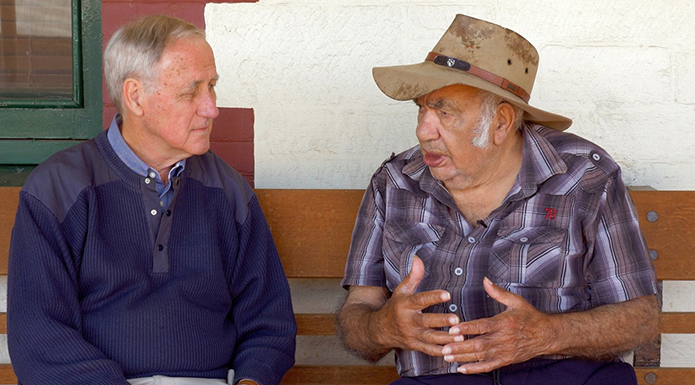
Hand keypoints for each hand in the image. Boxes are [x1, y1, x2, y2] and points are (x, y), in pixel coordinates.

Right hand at [372, 256, 459, 356]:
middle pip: (426, 321)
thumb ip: (413, 276)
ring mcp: (411, 336)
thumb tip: (418, 258)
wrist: (380, 330)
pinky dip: (441, 352)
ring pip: (429, 339)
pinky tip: (454, 351)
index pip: (420, 300)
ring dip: (445, 339)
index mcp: (405, 305)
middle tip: (456, 319)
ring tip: (461, 337)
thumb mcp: (401, 290)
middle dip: (441, 321)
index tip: (447, 294)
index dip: (433, 297)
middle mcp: (408, 321)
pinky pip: (429, 351)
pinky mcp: (415, 346)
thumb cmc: (395, 307)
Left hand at [442, 277, 556, 373]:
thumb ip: (498, 292)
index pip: (482, 326)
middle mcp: (503, 339)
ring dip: (463, 357)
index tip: (453, 329)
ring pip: (481, 356)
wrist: (546, 335)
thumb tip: (485, 280)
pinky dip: (474, 369)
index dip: (467, 328)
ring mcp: (504, 351)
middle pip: (479, 344)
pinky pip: (488, 366)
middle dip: (460, 346)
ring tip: (447, 356)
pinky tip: (461, 369)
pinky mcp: (506, 360)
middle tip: (444, 347)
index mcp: (504, 323)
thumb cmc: (529, 316)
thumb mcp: (516, 301)